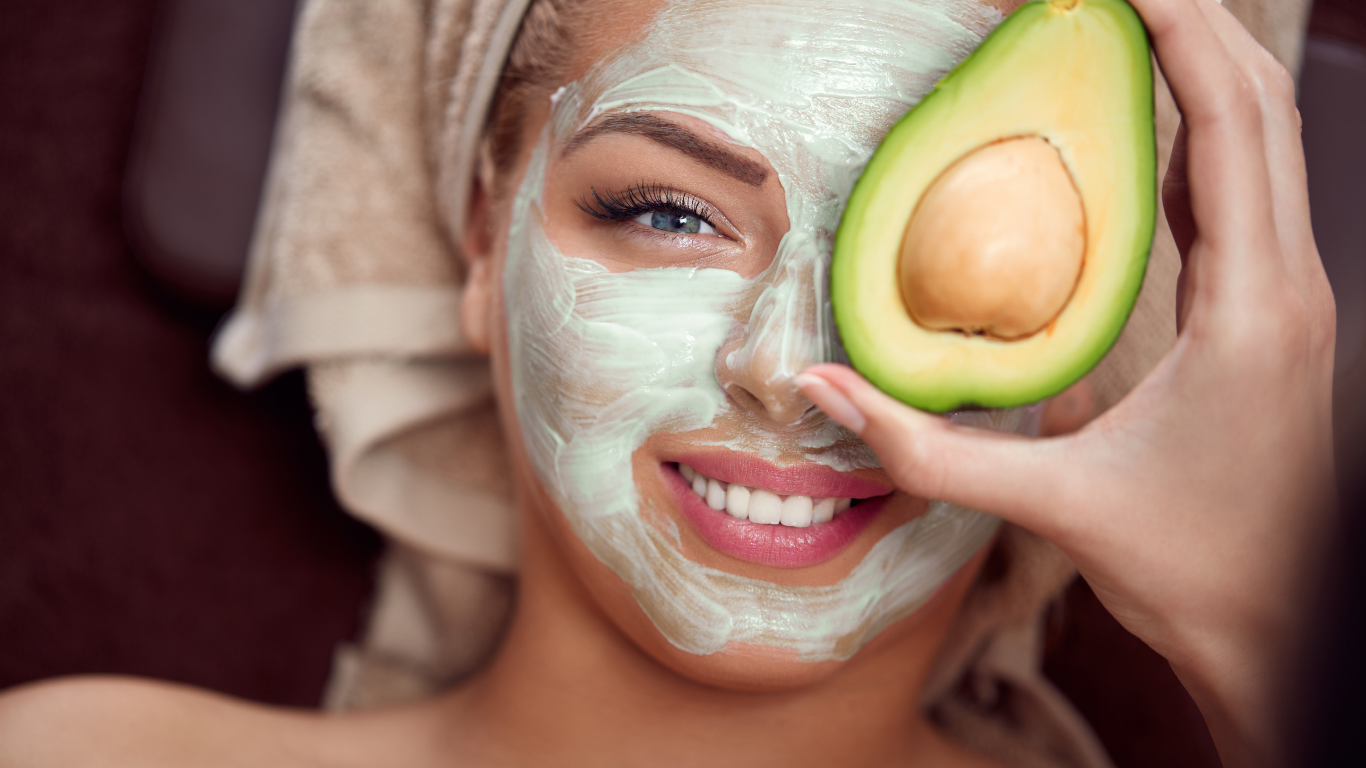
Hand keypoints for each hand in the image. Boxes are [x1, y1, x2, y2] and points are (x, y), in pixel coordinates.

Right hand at [798, 0, 1334, 763]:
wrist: (1280, 627)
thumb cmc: (1188, 570)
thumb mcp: (1052, 508)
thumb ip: (928, 451)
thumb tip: (824, 391)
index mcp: (1251, 309)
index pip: (1231, 122)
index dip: (1179, 31)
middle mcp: (1289, 283)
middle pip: (1261, 104)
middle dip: (1192, 24)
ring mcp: (1289, 295)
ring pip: (1263, 139)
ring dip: (1199, 70)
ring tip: (1115, 31)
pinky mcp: (1270, 311)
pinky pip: (1242, 190)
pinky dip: (1195, 134)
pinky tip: (1133, 132)